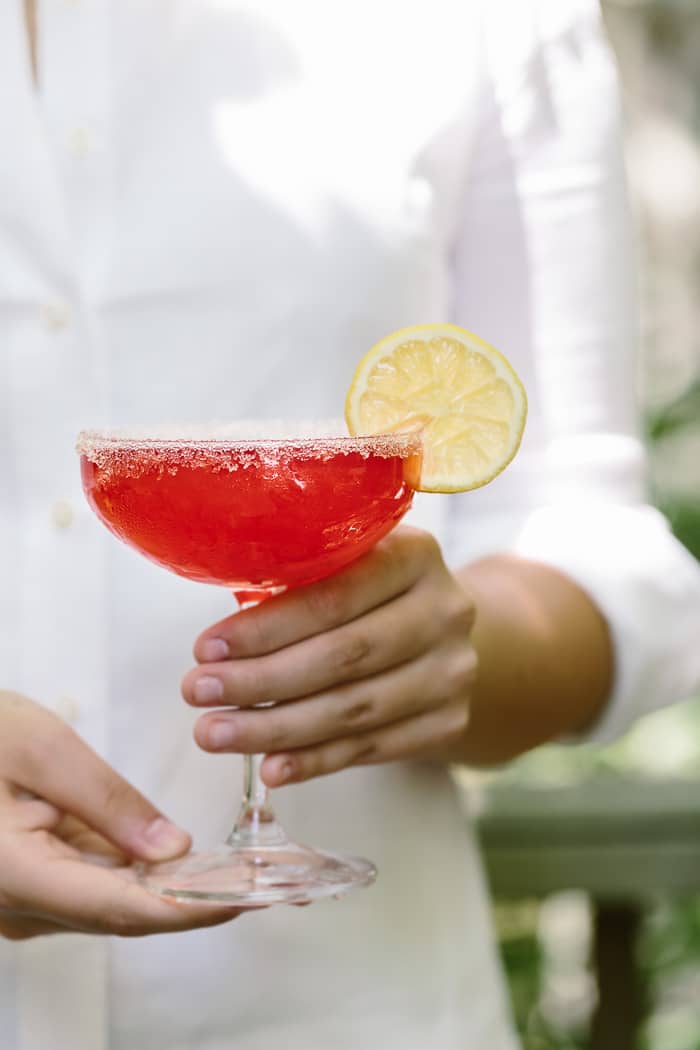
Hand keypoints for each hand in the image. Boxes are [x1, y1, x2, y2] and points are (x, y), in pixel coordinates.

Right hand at [0, 692, 242, 938]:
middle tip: (262, 880)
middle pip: (122, 914)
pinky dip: (142, 876)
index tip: (248, 898)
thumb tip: (174, 849)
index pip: (122, 907)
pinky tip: (182, 859)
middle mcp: (17, 906)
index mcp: (15, 874)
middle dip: (196, 899)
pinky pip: (95, 890)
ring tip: (238, 868)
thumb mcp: (42, 749)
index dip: (192, 907)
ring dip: (174, 889)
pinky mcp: (30, 890)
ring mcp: (21, 904)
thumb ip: (108, 801)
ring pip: (112, 906)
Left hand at [182, 527, 475, 785]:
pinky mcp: (448, 722)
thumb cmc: (372, 595)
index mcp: (415, 555)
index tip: (205, 648)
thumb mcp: (350, 564)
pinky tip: (271, 768)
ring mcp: (452, 672)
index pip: (334, 596)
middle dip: (260, 680)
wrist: (443, 637)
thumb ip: (301, 581)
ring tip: (215, 734)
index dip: (266, 627)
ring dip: (275, 728)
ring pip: (353, 709)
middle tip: (197, 692)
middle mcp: (445, 611)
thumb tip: (218, 636)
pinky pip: (370, 747)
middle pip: (344, 656)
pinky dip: (315, 760)